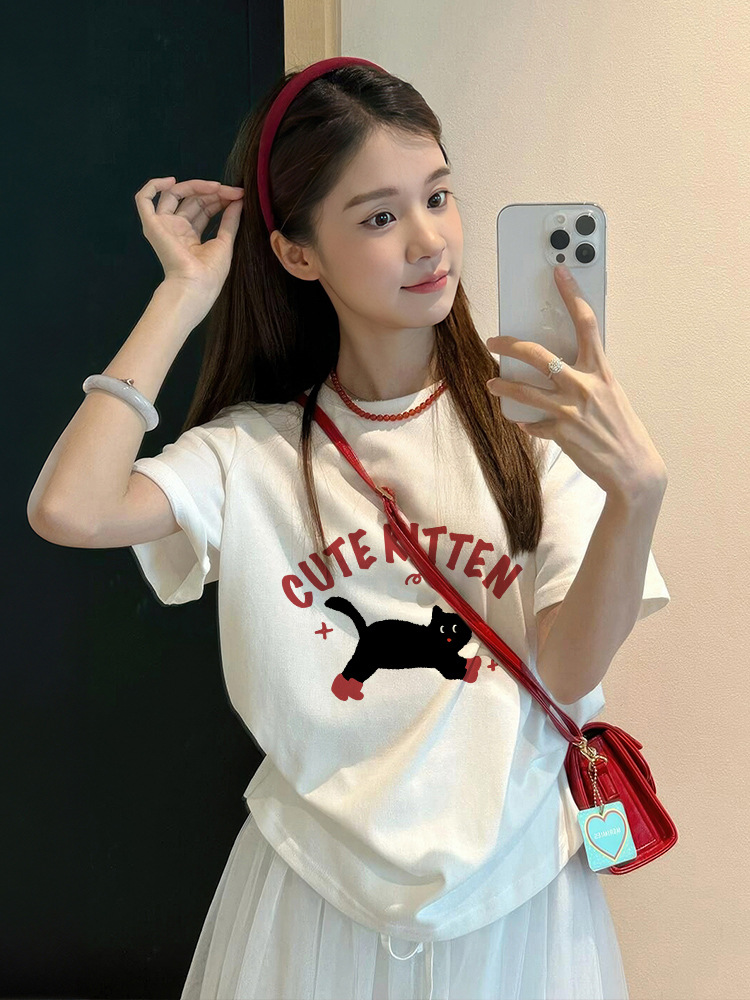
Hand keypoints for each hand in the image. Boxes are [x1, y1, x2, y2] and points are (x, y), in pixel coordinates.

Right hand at [134, 176, 244, 302]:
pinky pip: (144, 199)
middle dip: (213, 193)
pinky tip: (171, 181)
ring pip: (175, 194)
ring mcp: (164, 226)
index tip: (239, 195)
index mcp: (191, 237)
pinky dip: (153, 185)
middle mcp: (176, 229)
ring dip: (196, 186)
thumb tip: (238, 200)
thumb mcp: (225, 243)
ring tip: (216, 187)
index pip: (204, 209)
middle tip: (233, 191)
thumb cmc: (210, 274)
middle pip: (192, 200)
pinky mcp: (152, 225)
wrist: (196, 286)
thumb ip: (230, 221)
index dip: (220, 199)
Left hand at [484, 265, 666, 501]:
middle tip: (493, 342)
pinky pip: (533, 424)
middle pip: (539, 355)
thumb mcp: (611, 394)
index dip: (572, 295)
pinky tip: (520, 421)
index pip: (586, 324)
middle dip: (511, 345)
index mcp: (601, 371)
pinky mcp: (562, 434)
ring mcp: (571, 411)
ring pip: (525, 390)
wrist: (633, 469)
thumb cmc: (622, 429)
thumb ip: (588, 377)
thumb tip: (561, 367)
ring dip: (504, 385)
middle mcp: (585, 386)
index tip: (559, 272)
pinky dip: (525, 422)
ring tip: (491, 383)